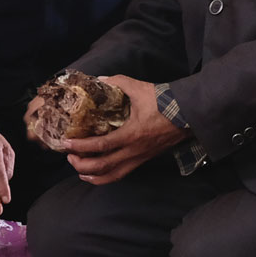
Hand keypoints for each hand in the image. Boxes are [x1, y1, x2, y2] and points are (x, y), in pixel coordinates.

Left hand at [59, 75, 184, 184]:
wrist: (190, 113)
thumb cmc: (164, 101)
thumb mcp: (138, 88)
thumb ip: (116, 82)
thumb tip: (98, 80)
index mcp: (132, 134)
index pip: (101, 146)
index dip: (80, 146)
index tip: (66, 143)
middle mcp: (135, 151)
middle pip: (103, 166)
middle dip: (82, 164)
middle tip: (69, 155)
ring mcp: (140, 157)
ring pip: (114, 175)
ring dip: (93, 175)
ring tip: (79, 169)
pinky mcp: (145, 159)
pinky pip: (123, 173)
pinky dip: (107, 176)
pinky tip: (97, 173)